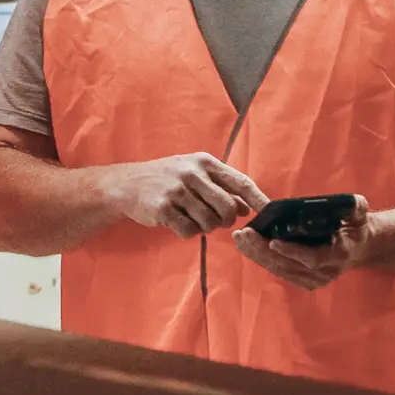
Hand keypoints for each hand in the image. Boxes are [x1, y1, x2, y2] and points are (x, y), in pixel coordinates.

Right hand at [113, 154, 269, 238]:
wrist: (124, 184)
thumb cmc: (165, 179)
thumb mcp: (193, 174)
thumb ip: (221, 188)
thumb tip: (248, 209)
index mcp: (204, 162)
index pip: (241, 182)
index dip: (259, 200)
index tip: (270, 214)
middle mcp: (192, 173)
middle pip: (228, 209)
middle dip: (224, 221)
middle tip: (212, 219)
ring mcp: (177, 190)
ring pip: (210, 223)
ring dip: (203, 226)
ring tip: (188, 216)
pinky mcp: (163, 208)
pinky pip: (190, 231)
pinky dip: (187, 232)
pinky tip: (175, 221)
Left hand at [231, 196, 371, 289]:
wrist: (361, 247)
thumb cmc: (356, 225)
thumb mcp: (359, 213)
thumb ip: (356, 207)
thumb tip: (353, 203)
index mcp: (339, 255)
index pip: (312, 258)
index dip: (292, 251)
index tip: (272, 240)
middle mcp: (325, 272)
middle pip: (289, 265)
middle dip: (263, 250)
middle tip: (242, 234)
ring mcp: (315, 279)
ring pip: (280, 269)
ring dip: (257, 254)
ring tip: (239, 238)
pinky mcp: (305, 281)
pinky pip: (280, 271)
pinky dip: (262, 259)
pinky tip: (246, 246)